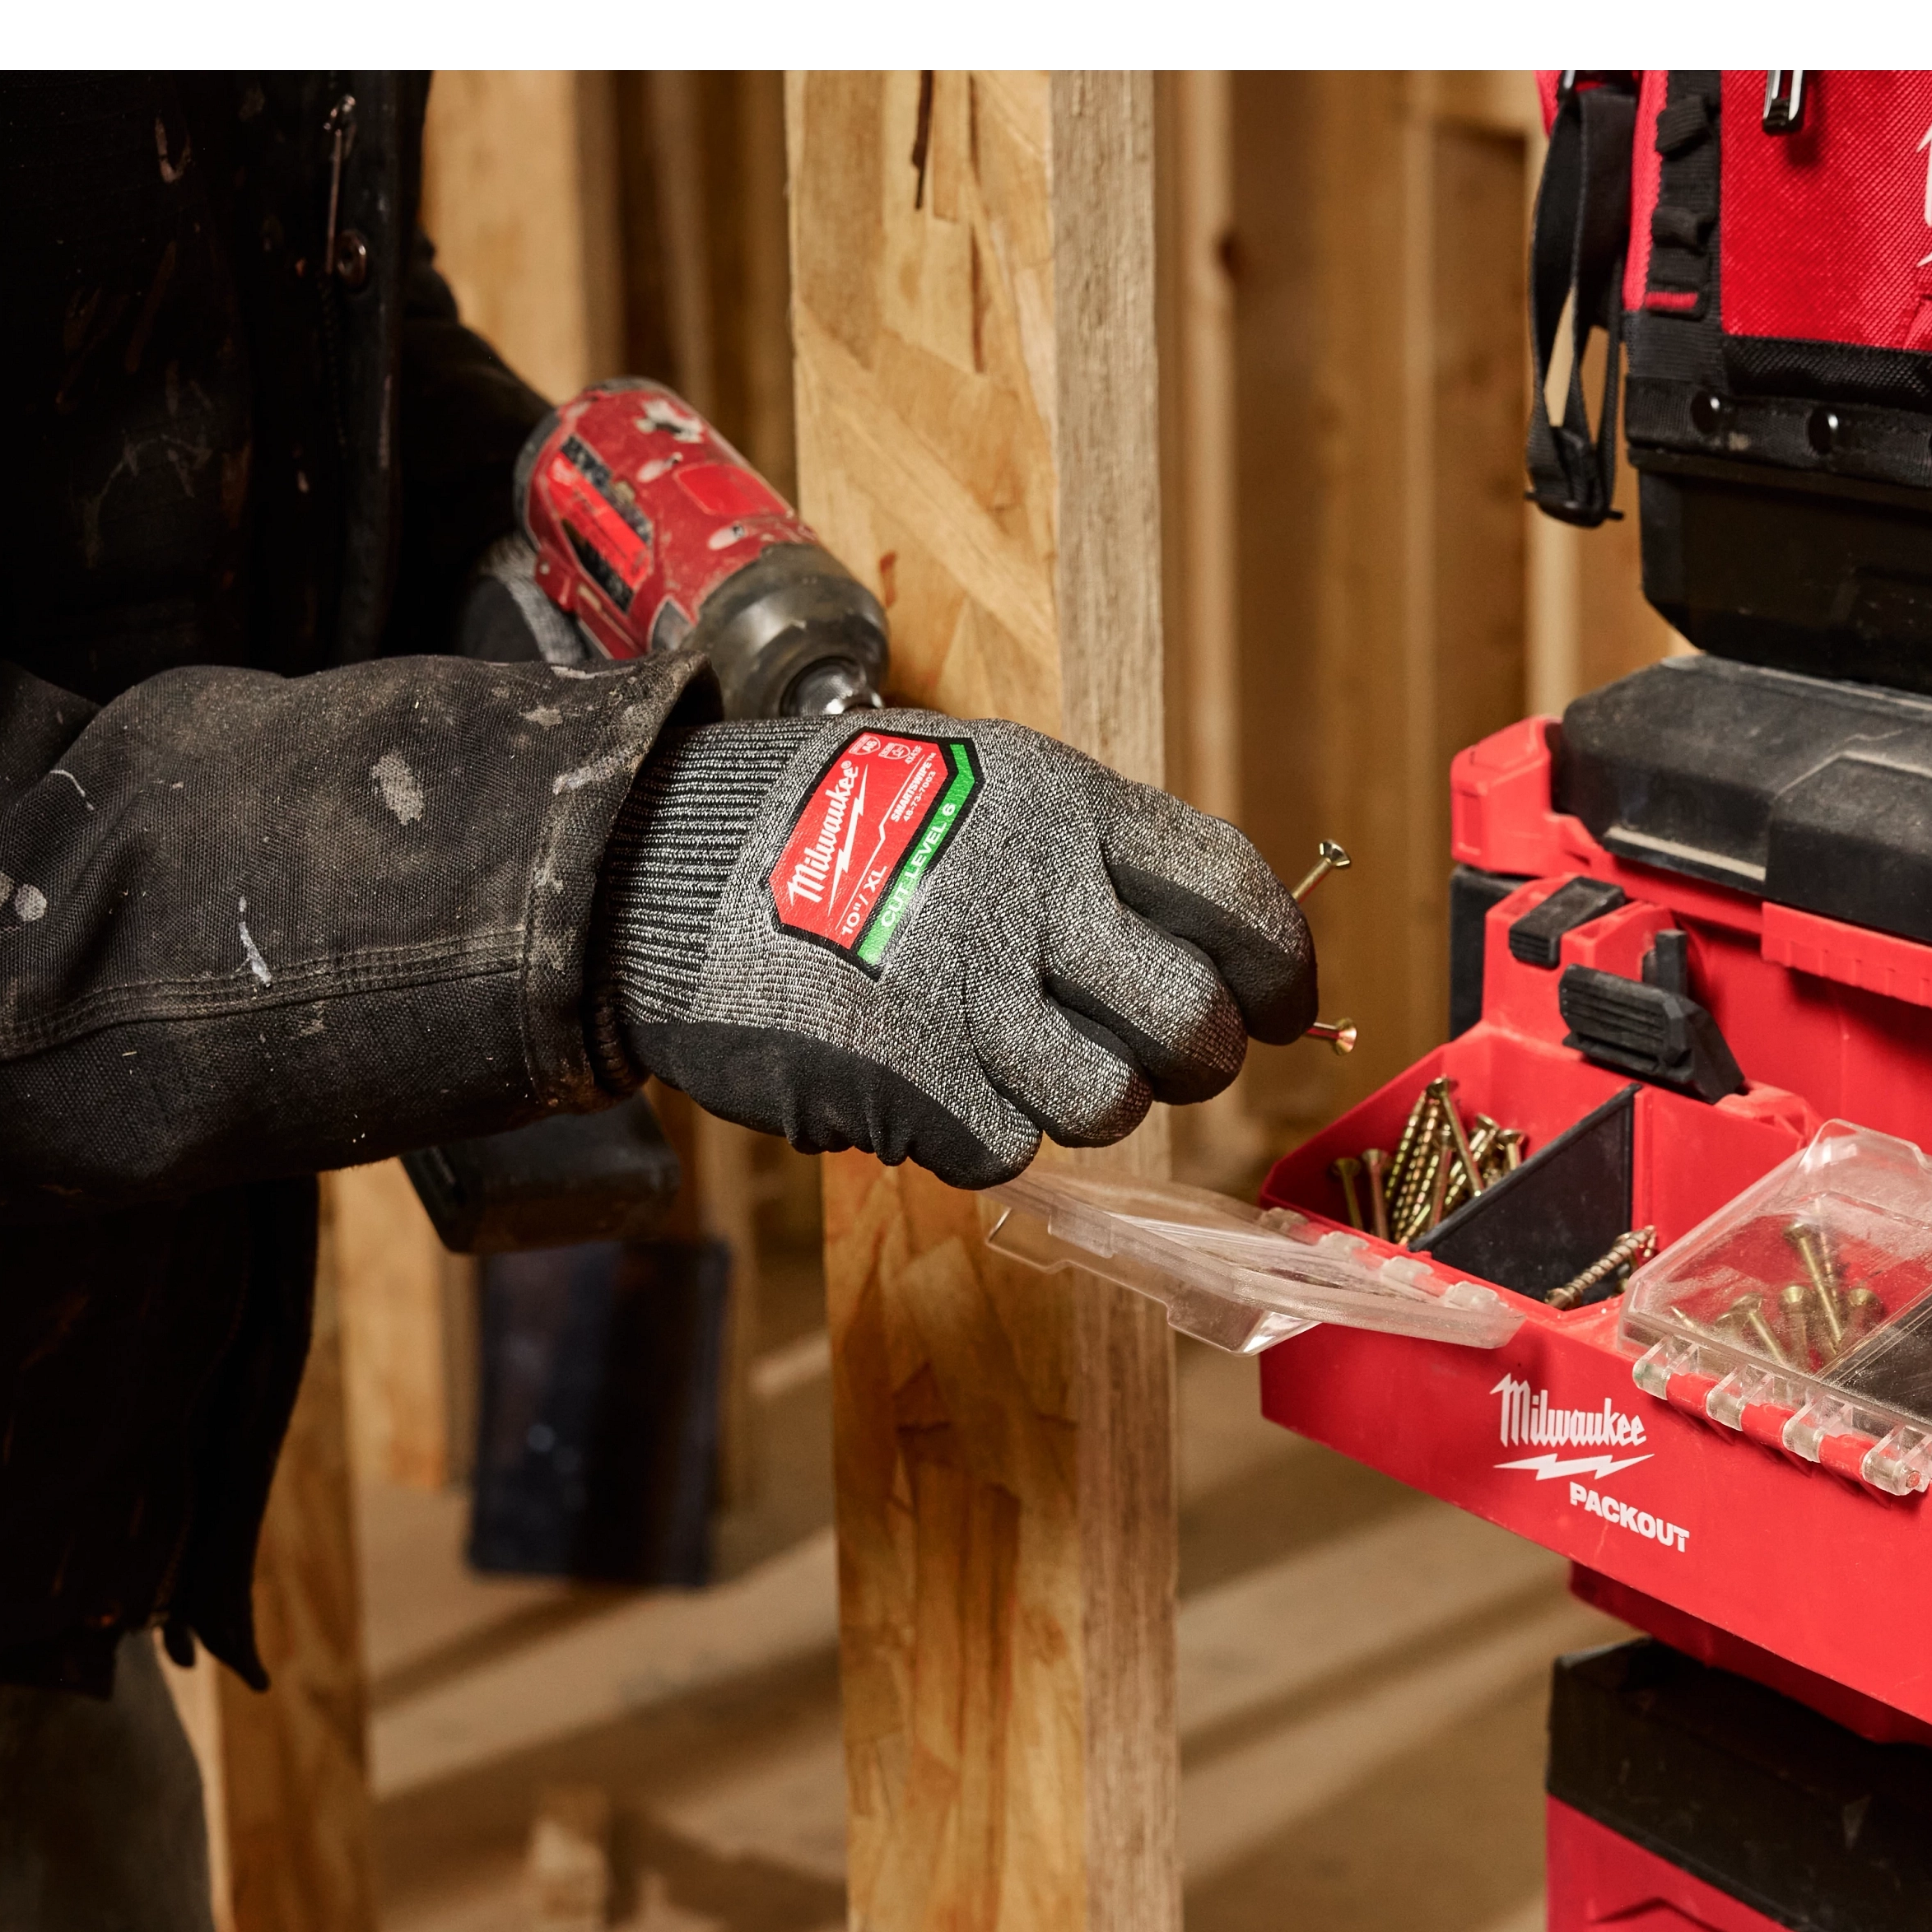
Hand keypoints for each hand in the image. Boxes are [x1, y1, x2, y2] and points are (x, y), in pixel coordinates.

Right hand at [594, 712, 1313, 1184]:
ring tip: (1014, 1060)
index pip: (1234, 894)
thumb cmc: (830, 831)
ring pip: (1113, 1102)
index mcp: (1060, 802)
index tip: (1281, 1009)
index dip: (1279, 969)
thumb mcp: (976, 786)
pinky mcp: (911, 1079)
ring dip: (1081, 1102)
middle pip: (1194, 1022)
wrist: (650, 869)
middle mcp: (1030, 890)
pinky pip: (1012, 1145)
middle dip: (1194, 1060)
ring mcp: (969, 990)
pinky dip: (984, 1130)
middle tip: (1154, 1057)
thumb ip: (1092, 859)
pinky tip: (930, 1078)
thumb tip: (1218, 954)